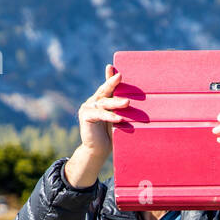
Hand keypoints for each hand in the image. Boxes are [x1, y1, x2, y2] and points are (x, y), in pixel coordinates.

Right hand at [64, 65, 130, 186]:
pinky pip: (100, 114)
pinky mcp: (85, 116)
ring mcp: (87, 107)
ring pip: (104, 103)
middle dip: (112, 82)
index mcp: (101, 100)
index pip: (107, 87)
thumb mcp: (118, 119)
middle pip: (104, 90)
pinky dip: (110, 116)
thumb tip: (134, 101)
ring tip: (128, 103)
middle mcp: (93, 101)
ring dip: (116, 103)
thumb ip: (121, 109)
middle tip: (120, 76)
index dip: (110, 77)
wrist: (98, 151)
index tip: (116, 69)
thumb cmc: (111, 135)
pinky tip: (119, 118)